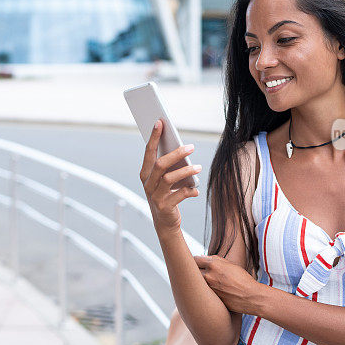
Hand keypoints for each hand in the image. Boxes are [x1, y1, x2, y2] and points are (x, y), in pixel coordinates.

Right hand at [139, 118, 200, 234]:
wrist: (165, 222)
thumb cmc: (166, 194)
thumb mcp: (165, 179)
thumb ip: (169, 165)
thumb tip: (182, 148)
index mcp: (145, 173)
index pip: (149, 152)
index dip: (154, 137)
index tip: (160, 122)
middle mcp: (147, 183)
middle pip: (160, 164)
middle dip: (176, 153)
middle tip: (191, 147)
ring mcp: (154, 196)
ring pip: (170, 178)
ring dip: (186, 171)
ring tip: (198, 167)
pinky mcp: (164, 207)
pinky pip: (179, 195)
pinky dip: (189, 191)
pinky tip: (195, 191)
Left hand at [195, 254, 261, 314]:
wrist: (251, 297)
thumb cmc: (243, 280)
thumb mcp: (231, 265)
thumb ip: (216, 260)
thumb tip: (204, 258)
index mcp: (214, 264)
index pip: (195, 259)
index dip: (196, 262)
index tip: (198, 264)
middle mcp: (208, 275)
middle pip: (192, 271)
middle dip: (195, 271)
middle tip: (200, 273)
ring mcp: (208, 288)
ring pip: (196, 283)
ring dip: (199, 282)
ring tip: (207, 283)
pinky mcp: (210, 298)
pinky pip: (201, 293)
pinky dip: (203, 292)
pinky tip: (210, 292)